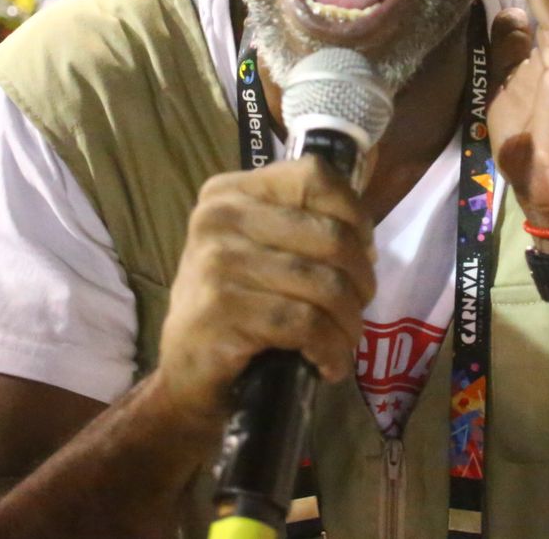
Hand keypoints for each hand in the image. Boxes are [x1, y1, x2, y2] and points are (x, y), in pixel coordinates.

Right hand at [156, 159, 376, 420]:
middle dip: (360, 280)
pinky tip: (330, 363)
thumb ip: (300, 226)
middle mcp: (220, 217)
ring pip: (324, 284)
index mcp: (231, 192)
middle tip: (357, 307)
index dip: (354, 214)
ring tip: (346, 340)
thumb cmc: (232, 305)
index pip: (314, 177)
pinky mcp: (221, 310)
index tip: (363, 252)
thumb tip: (364, 241)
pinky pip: (305, 324)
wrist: (185, 372)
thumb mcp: (257, 249)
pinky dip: (330, 348)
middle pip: (331, 236)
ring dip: (349, 321)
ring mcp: (217, 262)